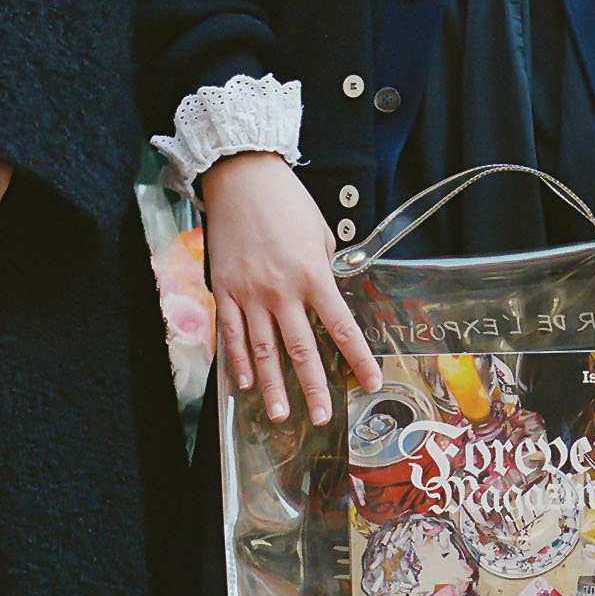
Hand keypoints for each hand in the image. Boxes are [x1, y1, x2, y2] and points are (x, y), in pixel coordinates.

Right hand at [200, 151, 381, 429]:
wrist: (241, 178)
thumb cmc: (286, 202)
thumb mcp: (320, 234)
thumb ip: (323, 270)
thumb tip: (324, 295)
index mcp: (314, 275)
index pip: (342, 327)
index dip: (358, 358)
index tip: (370, 382)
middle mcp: (282, 290)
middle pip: (301, 348)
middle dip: (314, 386)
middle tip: (322, 417)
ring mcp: (250, 293)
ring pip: (264, 349)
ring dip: (274, 385)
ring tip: (281, 414)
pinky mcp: (224, 289)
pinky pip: (233, 333)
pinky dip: (238, 360)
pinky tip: (246, 383)